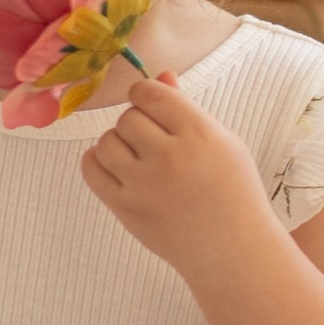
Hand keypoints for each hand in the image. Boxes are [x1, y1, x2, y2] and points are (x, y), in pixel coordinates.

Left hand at [81, 74, 263, 269]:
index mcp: (200, 134)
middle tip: (155, 142)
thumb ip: (187, 108)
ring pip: (106, 141)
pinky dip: (98, 161)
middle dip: (138, 124)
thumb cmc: (232, 191)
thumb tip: (160, 74)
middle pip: (128, 117)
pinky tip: (117, 166)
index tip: (153, 106)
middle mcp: (170, 157)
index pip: (151, 94)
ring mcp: (145, 186)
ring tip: (138, 157)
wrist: (231, 250)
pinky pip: (91, 169)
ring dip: (118, 143)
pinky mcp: (126, 209)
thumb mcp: (223, 142)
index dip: (147, 95)